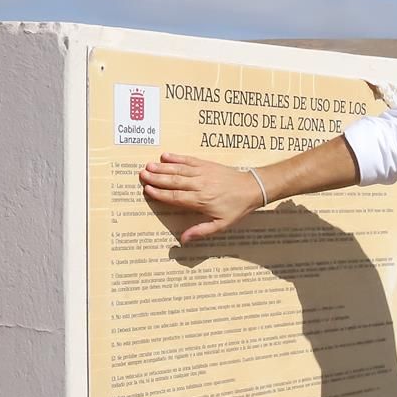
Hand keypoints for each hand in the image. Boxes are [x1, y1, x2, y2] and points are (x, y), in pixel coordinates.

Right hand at [139, 153, 266, 243]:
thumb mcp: (222, 224)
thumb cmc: (237, 208)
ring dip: (163, 168)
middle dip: (157, 178)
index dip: (160, 194)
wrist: (253, 188)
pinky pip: (189, 160)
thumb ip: (201, 231)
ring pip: (179, 170)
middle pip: (174, 182)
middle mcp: (200, 185)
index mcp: (202, 201)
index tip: (147, 190)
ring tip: (149, 166)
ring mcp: (203, 173)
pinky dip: (177, 158)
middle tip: (142, 175)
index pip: (176, 197)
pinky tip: (166, 156)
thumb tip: (184, 240)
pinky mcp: (207, 164)